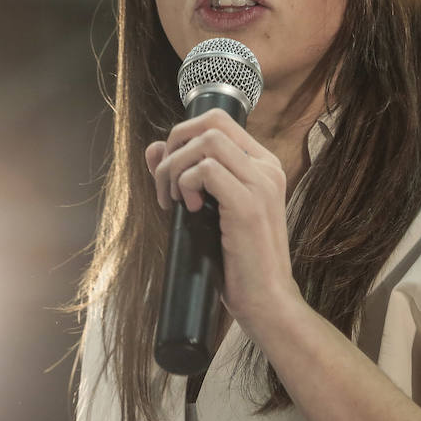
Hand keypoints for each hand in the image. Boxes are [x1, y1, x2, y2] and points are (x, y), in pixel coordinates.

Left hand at [144, 108, 302, 326]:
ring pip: (206, 142)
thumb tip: (153, 148)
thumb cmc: (239, 261)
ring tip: (175, 201)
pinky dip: (186, 186)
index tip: (172, 175)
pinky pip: (205, 170)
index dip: (183, 138)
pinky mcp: (249, 204)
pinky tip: (191, 211)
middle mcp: (267, 168)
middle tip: (166, 184)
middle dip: (176, 145)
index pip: (219, 121)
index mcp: (263, 166)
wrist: (267, 300)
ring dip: (176, 168)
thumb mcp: (208, 211)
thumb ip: (185, 176)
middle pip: (211, 122)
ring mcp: (262, 184)